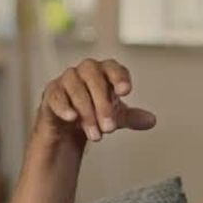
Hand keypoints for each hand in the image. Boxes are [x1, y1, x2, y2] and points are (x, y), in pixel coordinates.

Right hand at [38, 58, 156, 143]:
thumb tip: (151, 120)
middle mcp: (84, 72)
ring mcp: (65, 81)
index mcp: (103, 73)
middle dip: (103, 102)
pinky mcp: (50, 95)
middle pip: (94, 76)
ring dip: (87, 112)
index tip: (125, 92)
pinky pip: (56, 96)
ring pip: (76, 88)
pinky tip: (72, 118)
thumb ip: (131, 117)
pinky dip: (64, 106)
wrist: (67, 132)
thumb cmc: (93, 116)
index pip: (112, 67)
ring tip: (96, 135)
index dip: (119, 77)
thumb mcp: (115, 118)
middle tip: (110, 128)